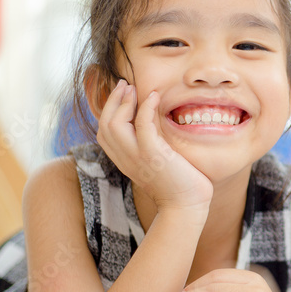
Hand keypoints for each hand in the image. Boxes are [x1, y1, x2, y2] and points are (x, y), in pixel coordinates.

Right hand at [97, 80, 213, 215]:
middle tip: (125, 84)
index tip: (122, 94)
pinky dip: (145, 107)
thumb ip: (150, 148)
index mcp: (124, 161)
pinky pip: (141, 125)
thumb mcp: (158, 164)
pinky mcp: (153, 155)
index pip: (103, 132)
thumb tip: (155, 129)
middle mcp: (125, 159)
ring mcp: (137, 157)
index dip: (109, 110)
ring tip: (134, 88)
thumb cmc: (179, 185)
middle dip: (113, 101)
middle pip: (104, 124)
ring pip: (114, 124)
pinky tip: (154, 96)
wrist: (186, 206)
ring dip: (123, 101)